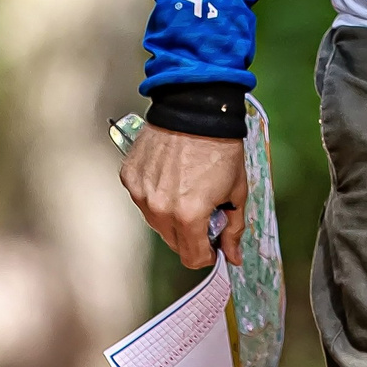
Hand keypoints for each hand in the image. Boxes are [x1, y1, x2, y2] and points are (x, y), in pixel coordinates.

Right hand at [119, 124, 247, 268]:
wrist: (195, 109)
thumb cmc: (220, 147)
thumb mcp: (236, 191)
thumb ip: (233, 229)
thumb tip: (233, 256)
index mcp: (188, 216)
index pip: (192, 257)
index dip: (206, 253)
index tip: (212, 241)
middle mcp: (159, 209)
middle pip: (173, 242)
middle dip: (190, 233)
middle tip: (203, 209)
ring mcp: (140, 192)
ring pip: (156, 222)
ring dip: (171, 215)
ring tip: (184, 188)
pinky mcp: (129, 176)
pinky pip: (142, 199)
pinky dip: (154, 194)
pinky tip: (168, 176)